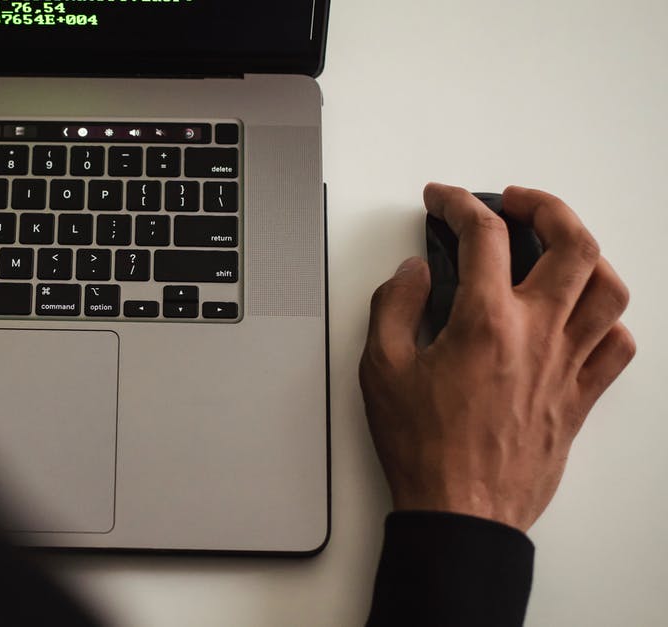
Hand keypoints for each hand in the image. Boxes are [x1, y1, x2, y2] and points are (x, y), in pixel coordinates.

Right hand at [359, 183, 634, 530]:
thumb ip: (394, 307)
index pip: (484, 234)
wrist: (460, 512)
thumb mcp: (380, 369)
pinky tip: (581, 316)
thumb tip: (412, 274)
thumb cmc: (424, 449)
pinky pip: (616, 346)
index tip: (444, 201)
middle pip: (572, 242)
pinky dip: (607, 320)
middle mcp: (537, 335)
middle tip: (516, 203)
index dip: (459, 204)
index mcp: (486, 322)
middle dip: (544, 206)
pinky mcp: (579, 397)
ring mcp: (566, 365)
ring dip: (587, 255)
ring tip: (558, 248)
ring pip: (608, 289)